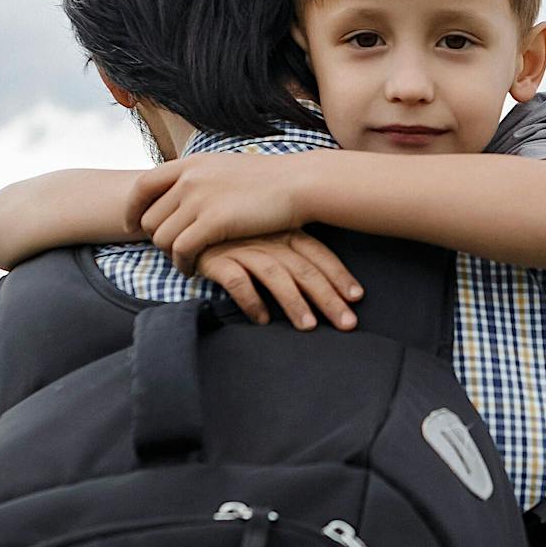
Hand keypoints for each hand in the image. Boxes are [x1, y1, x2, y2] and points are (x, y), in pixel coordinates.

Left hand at [128, 155, 312, 271]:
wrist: (299, 183)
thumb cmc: (270, 180)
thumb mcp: (227, 167)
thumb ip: (202, 177)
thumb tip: (185, 190)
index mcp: (191, 163)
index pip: (142, 185)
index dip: (132, 209)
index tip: (133, 225)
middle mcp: (189, 178)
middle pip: (149, 218)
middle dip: (158, 239)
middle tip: (173, 251)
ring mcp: (199, 199)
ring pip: (162, 237)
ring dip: (171, 255)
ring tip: (186, 262)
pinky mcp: (213, 222)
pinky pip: (181, 250)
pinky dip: (183, 264)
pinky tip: (194, 269)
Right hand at [196, 232, 362, 330]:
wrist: (188, 219)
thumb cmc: (235, 232)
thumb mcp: (268, 236)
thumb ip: (292, 256)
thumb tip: (325, 287)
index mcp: (285, 230)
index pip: (318, 254)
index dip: (338, 275)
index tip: (357, 297)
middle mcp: (268, 238)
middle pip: (304, 269)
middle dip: (328, 297)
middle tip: (347, 323)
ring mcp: (243, 247)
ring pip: (275, 275)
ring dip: (294, 302)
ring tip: (309, 327)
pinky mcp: (217, 258)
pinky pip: (237, 280)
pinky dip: (252, 300)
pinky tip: (263, 319)